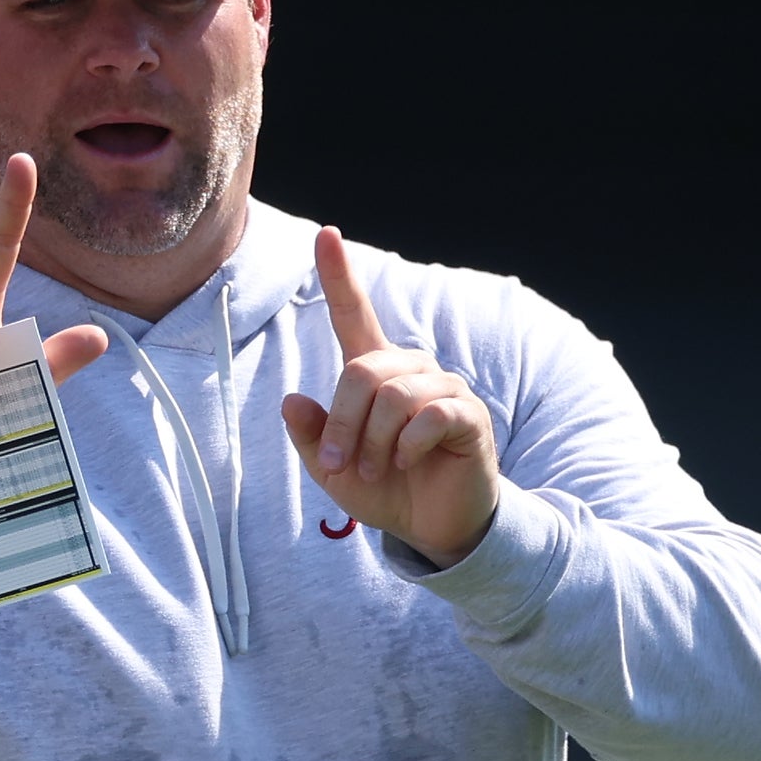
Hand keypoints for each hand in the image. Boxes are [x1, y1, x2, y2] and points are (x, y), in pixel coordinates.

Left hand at [277, 227, 497, 566]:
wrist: (433, 527)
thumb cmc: (385, 490)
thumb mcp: (332, 470)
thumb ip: (312, 437)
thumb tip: (291, 401)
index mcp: (374, 375)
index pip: (354, 314)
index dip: (339, 275)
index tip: (326, 233)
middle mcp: (410, 370)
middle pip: (361, 371)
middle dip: (342, 424)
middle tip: (340, 464)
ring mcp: (443, 388)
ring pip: (393, 394)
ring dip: (372, 442)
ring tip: (376, 470)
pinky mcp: (468, 415)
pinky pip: (430, 414)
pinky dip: (408, 445)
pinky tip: (408, 462)